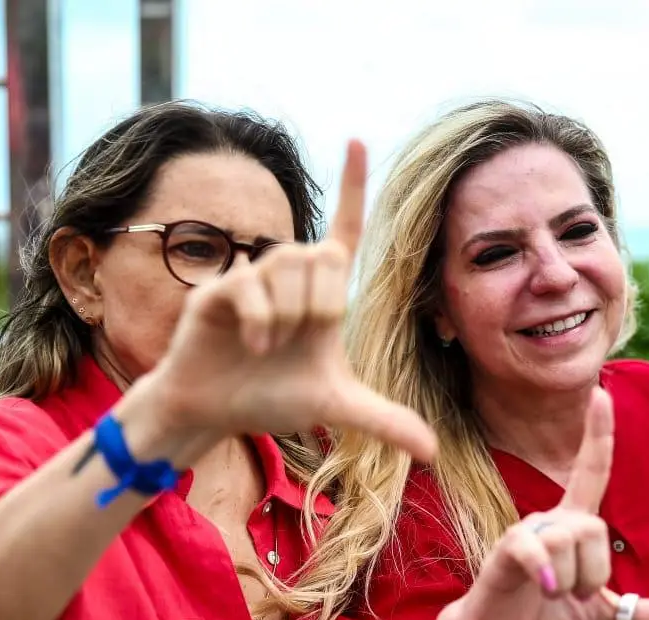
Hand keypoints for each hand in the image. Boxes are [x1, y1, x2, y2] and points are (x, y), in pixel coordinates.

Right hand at [146, 140, 436, 463]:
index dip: (351, 184)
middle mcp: (288, 275)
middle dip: (322, 308)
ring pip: (290, 271)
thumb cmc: (272, 397)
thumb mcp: (337, 407)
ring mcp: (251, 278)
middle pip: (327, 261)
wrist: (215, 411)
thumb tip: (434, 452)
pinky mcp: (217, 290)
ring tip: (270, 347)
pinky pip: (252, 289)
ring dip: (289, 319)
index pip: (344, 227)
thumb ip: (385, 420)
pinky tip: (252, 346)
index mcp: (321, 291)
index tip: (357, 138)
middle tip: (298, 341)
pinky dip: (260, 323)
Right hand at [441, 387, 648, 619]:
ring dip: (571, 583)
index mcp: (574, 523)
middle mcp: (551, 518)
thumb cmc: (545, 612)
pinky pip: (538, 550)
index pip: (591, 470)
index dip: (597, 434)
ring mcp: (527, 531)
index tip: (602, 393)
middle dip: (594, 574)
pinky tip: (546, 588)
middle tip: (575, 595)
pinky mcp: (507, 550)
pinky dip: (549, 575)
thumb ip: (641, 613)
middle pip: (595, 528)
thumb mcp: (600, 613)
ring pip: (570, 541)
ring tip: (552, 594)